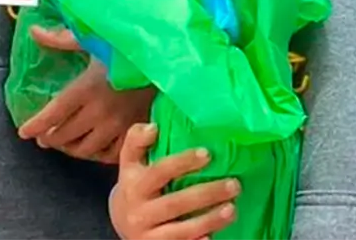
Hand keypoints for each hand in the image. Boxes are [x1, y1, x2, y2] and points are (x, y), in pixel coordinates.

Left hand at [18, 25, 154, 163]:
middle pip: (64, 136)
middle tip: (44, 137)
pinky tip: (93, 148)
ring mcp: (118, 125)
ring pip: (85, 149)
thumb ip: (61, 39)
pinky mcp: (134, 131)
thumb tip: (34, 33)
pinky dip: (97, 154)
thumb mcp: (93, 39)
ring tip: (66, 143)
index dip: (34, 125)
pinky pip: (110, 154)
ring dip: (70, 148)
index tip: (24, 132)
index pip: (52, 114)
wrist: (167, 59)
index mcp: (85, 89)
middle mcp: (98, 112)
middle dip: (50, 138)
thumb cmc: (127, 47)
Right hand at [108, 123, 239, 239]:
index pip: (160, 171)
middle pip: (175, 203)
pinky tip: (213, 237)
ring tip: (233, 210)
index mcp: (135, 185)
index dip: (183, 162)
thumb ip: (137, 141)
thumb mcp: (130, 163)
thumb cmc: (135, 185)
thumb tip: (153, 126)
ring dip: (209, 220)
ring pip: (181, 230)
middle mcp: (140, 212)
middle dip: (207, 194)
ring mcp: (148, 235)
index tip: (208, 154)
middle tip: (235, 185)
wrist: (120, 222)